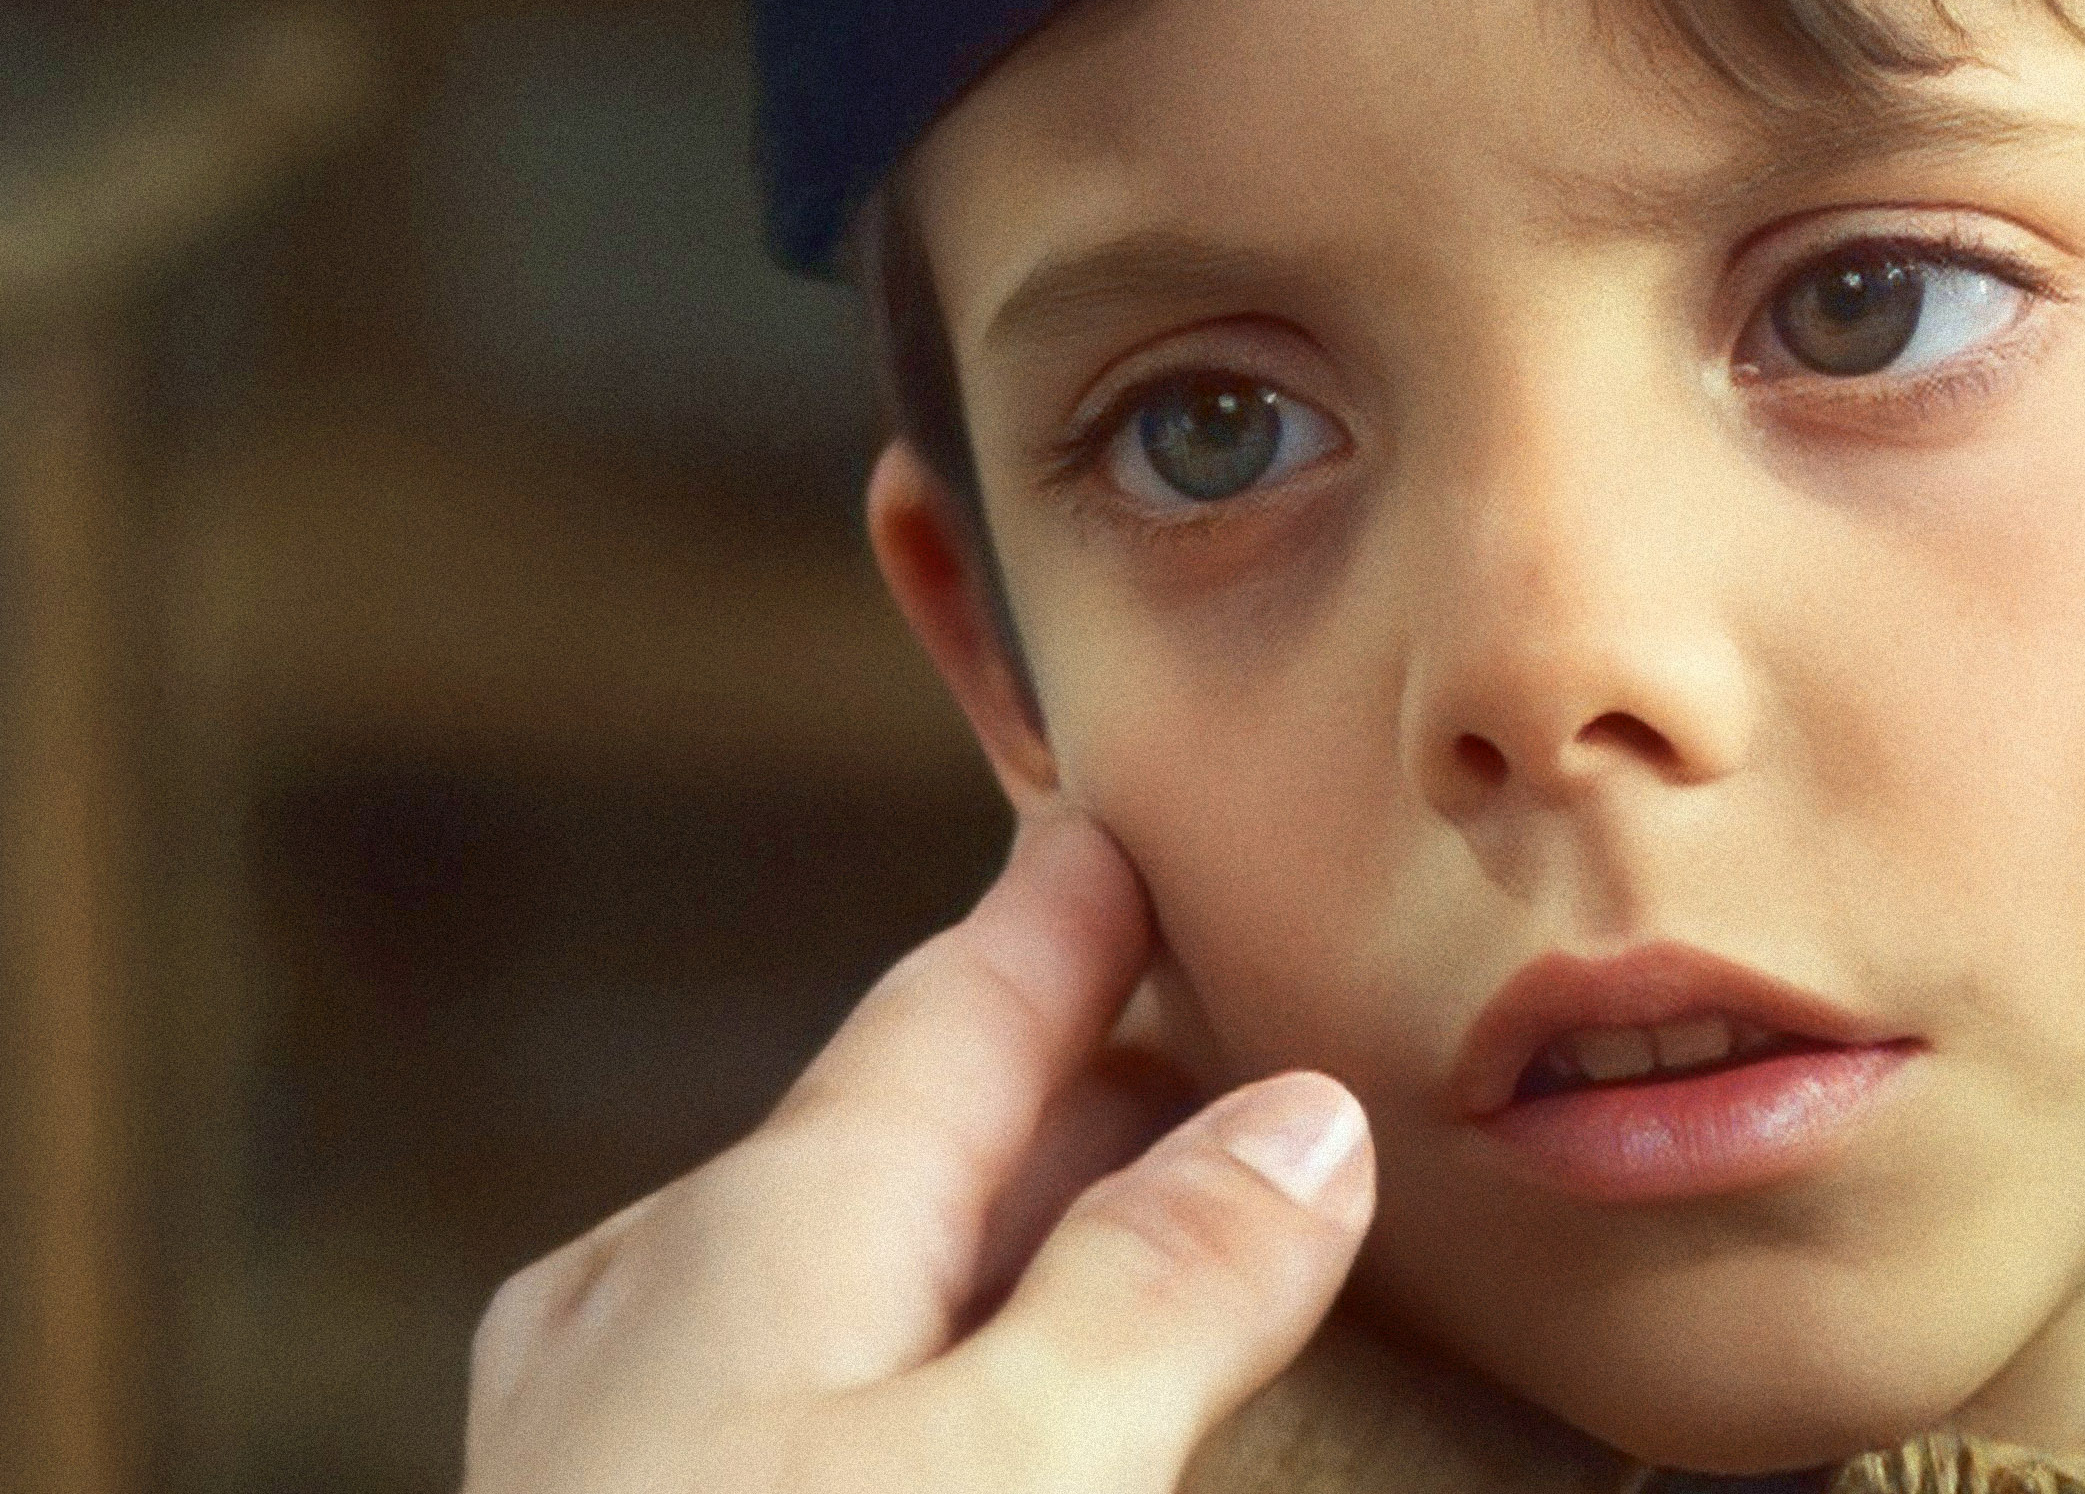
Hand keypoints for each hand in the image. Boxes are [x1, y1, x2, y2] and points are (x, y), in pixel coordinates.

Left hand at [464, 812, 1370, 1493]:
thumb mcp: (1020, 1475)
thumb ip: (1163, 1290)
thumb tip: (1297, 1117)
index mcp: (770, 1225)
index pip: (953, 1007)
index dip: (1061, 918)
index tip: (1116, 830)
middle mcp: (667, 1302)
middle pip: (895, 1133)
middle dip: (1045, 1080)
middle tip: (1183, 1030)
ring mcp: (612, 1440)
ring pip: (842, 1273)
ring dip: (986, 1239)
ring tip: (1105, 1225)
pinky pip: (803, 1393)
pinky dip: (925, 1364)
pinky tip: (966, 1434)